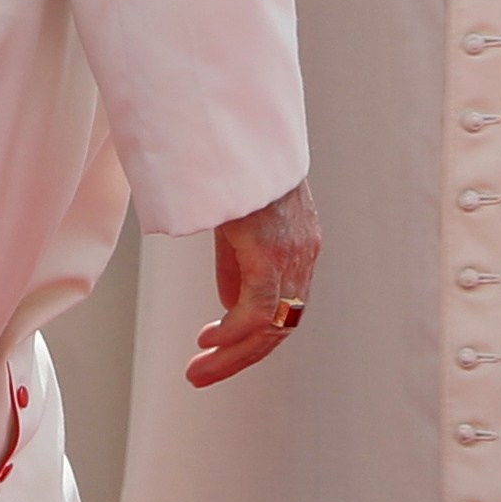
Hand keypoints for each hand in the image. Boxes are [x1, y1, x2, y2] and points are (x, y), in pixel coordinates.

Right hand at [189, 180, 323, 386]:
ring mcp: (291, 255)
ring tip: (197, 370)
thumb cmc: (234, 168)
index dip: (254, 336)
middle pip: (282, 325)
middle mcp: (303, 255)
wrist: (238, 129)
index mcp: (300, 246)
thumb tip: (228, 302)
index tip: (218, 345)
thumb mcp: (237, 221)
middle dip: (241, 355)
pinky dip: (234, 331)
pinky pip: (258, 308)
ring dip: (233, 354)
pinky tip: (209, 341)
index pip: (287, 308)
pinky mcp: (271, 251)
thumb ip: (235, 262)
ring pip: (271, 325)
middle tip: (202, 371)